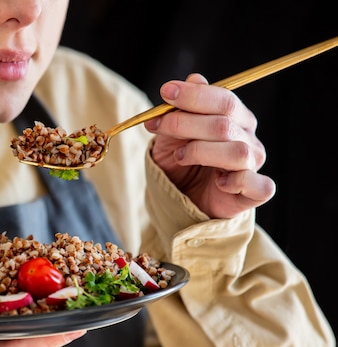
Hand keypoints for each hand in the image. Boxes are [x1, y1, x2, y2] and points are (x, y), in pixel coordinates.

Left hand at [146, 73, 275, 218]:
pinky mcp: (254, 192)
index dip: (194, 95)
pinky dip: (236, 181)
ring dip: (200, 151)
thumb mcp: (173, 134)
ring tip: (180, 157)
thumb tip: (195, 78)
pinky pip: (259, 185)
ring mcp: (253, 165)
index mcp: (235, 118)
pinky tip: (218, 181)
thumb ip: (184, 108)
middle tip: (156, 125)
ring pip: (236, 152)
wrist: (183, 199)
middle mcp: (248, 138)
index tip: (165, 92)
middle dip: (184, 123)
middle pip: (223, 124)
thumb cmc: (182, 162)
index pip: (223, 99)